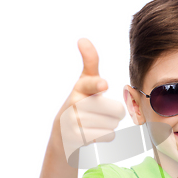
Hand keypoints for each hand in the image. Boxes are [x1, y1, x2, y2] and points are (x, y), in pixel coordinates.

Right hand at [57, 38, 125, 165]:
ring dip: (109, 125)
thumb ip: (90, 62)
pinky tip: (93, 133)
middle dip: (115, 113)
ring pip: (112, 124)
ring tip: (95, 123)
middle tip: (103, 112)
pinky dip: (105, 136)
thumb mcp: (84, 82)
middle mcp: (75, 104)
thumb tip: (82, 39)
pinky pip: (107, 136)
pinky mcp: (77, 138)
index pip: (91, 84)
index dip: (97, 84)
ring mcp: (74, 122)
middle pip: (115, 110)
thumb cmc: (81, 103)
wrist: (62, 133)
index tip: (103, 84)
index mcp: (80, 88)